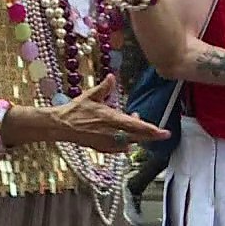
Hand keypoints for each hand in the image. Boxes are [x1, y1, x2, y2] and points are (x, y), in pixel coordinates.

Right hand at [51, 74, 169, 152]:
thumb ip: (104, 88)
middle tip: (162, 134)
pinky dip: (126, 143)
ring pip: (129, 142)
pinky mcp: (102, 148)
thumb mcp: (90, 96)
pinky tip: (126, 138)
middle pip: (137, 137)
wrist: (61, 126)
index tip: (164, 132)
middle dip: (151, 136)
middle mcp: (111, 133)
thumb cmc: (75, 110)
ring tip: (135, 124)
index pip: (136, 126)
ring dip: (137, 136)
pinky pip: (119, 148)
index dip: (152, 130)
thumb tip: (112, 77)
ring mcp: (107, 142)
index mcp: (110, 119)